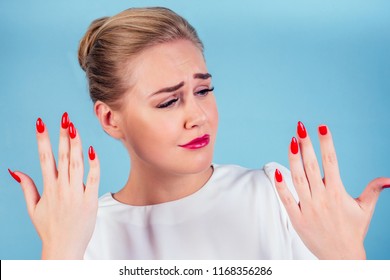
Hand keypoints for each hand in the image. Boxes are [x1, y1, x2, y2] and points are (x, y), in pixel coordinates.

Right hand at [8, 113, 99, 258]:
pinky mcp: (90, 200)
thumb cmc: (49, 229)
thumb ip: (27, 187)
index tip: (41, 122)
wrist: (64, 248)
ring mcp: (76, 193)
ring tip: (74, 127)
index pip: (44, 158)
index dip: (43, 139)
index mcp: (48, 188)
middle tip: (64, 117)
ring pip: (76, 164)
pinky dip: (93, 164)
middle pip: (62, 157)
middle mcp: (61, 188)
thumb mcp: (33, 208)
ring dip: (76, 145)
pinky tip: (92, 150)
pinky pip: (93, 178)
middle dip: (62, 136)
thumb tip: (15, 170)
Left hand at [274, 122, 389, 258]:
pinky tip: (275, 172)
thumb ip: (374, 191)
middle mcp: (322, 198)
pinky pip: (286, 199)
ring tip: (291, 141)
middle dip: (306, 145)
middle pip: (312, 166)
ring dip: (293, 160)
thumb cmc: (352, 231)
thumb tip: (388, 179)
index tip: (322, 126)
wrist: (341, 257)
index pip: (331, 162)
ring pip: (298, 179)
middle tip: (300, 127)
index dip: (326, 143)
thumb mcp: (365, 210)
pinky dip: (281, 186)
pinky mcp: (297, 218)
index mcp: (337, 193)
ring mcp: (308, 208)